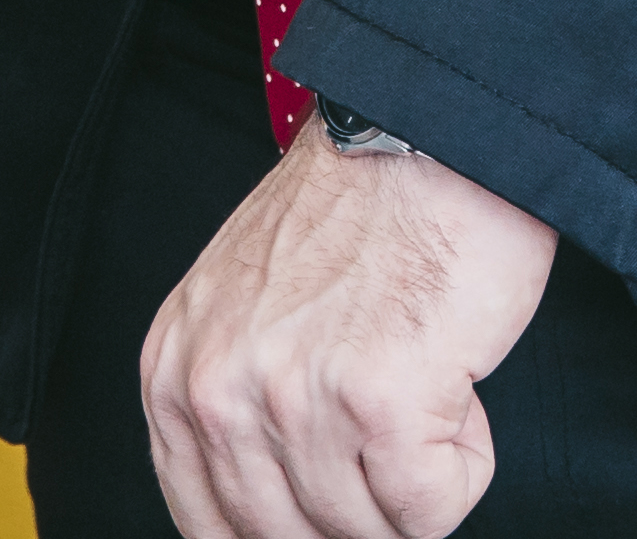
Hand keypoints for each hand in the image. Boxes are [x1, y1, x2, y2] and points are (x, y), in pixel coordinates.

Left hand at [140, 122, 554, 538]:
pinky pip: (429, 511)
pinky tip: (452, 383)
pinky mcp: (379, 403)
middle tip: (396, 443)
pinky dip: (462, 462)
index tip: (333, 516)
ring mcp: (293, 400)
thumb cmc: (362, 212)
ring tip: (425, 383)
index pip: (210, 526)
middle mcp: (218, 393)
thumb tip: (271, 518)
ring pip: (368, 533)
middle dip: (360, 512)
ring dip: (417, 477)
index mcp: (174, 375)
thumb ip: (233, 405)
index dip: (288, 532)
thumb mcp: (244, 309)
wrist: (433, 136)